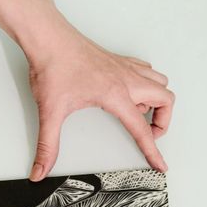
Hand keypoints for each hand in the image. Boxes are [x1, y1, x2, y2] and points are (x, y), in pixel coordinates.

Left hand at [26, 25, 173, 180]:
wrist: (47, 37)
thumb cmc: (52, 66)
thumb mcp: (50, 112)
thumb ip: (47, 146)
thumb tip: (40, 170)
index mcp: (115, 94)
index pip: (141, 130)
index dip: (153, 151)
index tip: (161, 165)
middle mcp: (126, 79)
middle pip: (166, 99)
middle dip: (163, 122)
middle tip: (149, 135)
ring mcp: (124, 67)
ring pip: (160, 82)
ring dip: (158, 100)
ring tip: (140, 115)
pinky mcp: (117, 60)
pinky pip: (146, 70)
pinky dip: (147, 84)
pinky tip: (129, 93)